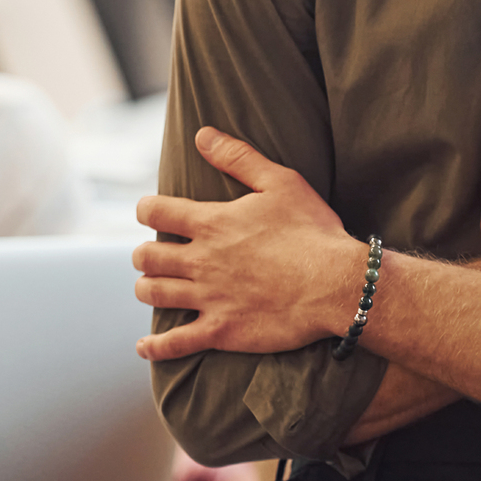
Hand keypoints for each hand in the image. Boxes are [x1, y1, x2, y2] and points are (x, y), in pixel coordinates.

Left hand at [132, 126, 365, 361]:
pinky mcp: (222, 331)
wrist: (338, 284)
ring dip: (147, 288)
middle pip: (147, 256)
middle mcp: (202, 260)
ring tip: (151, 286)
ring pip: (154, 293)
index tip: (149, 212)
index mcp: (212, 223)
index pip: (156, 212)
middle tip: (152, 254)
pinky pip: (176, 342)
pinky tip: (143, 346)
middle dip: (144, 253)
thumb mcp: (280, 181)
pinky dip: (154, 346)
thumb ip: (238, 157)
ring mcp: (209, 297)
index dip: (146, 209)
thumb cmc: (313, 230)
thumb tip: (201, 135)